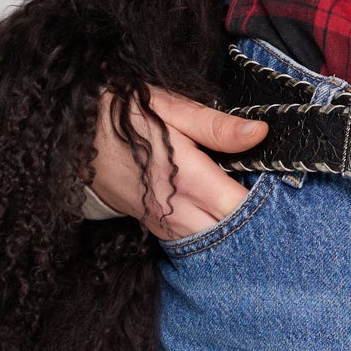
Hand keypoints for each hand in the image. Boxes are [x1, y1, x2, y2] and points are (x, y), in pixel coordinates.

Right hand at [87, 87, 267, 240]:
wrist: (69, 135)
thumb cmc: (120, 113)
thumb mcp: (169, 108)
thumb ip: (217, 126)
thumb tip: (260, 133)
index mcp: (186, 178)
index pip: (242, 208)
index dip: (269, 202)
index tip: (282, 186)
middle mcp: (175, 209)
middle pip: (231, 234)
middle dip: (256, 221)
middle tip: (273, 199)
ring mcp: (162, 223)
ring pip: (212, 243)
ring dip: (233, 228)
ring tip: (248, 204)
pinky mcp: (152, 227)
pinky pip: (191, 241)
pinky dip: (210, 231)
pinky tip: (218, 210)